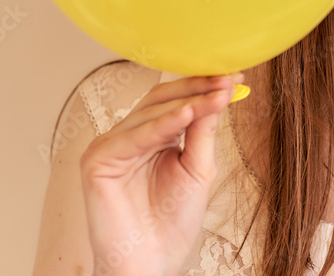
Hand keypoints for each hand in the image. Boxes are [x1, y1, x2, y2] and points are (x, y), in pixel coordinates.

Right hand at [79, 72, 243, 274]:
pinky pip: (133, 136)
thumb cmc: (173, 223)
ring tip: (218, 95)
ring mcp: (110, 146)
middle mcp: (127, 137)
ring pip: (149, 112)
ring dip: (187, 102)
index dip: (203, 86)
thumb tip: (221, 92)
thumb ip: (203, 132)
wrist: (153, 263)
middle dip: (197, 87)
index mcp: (150, 136)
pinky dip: (161, 124)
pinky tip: (188, 114)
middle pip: (161, 98)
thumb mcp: (197, 169)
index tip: (236, 76)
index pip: (175, 101)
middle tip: (228, 79)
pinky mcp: (97, 161)